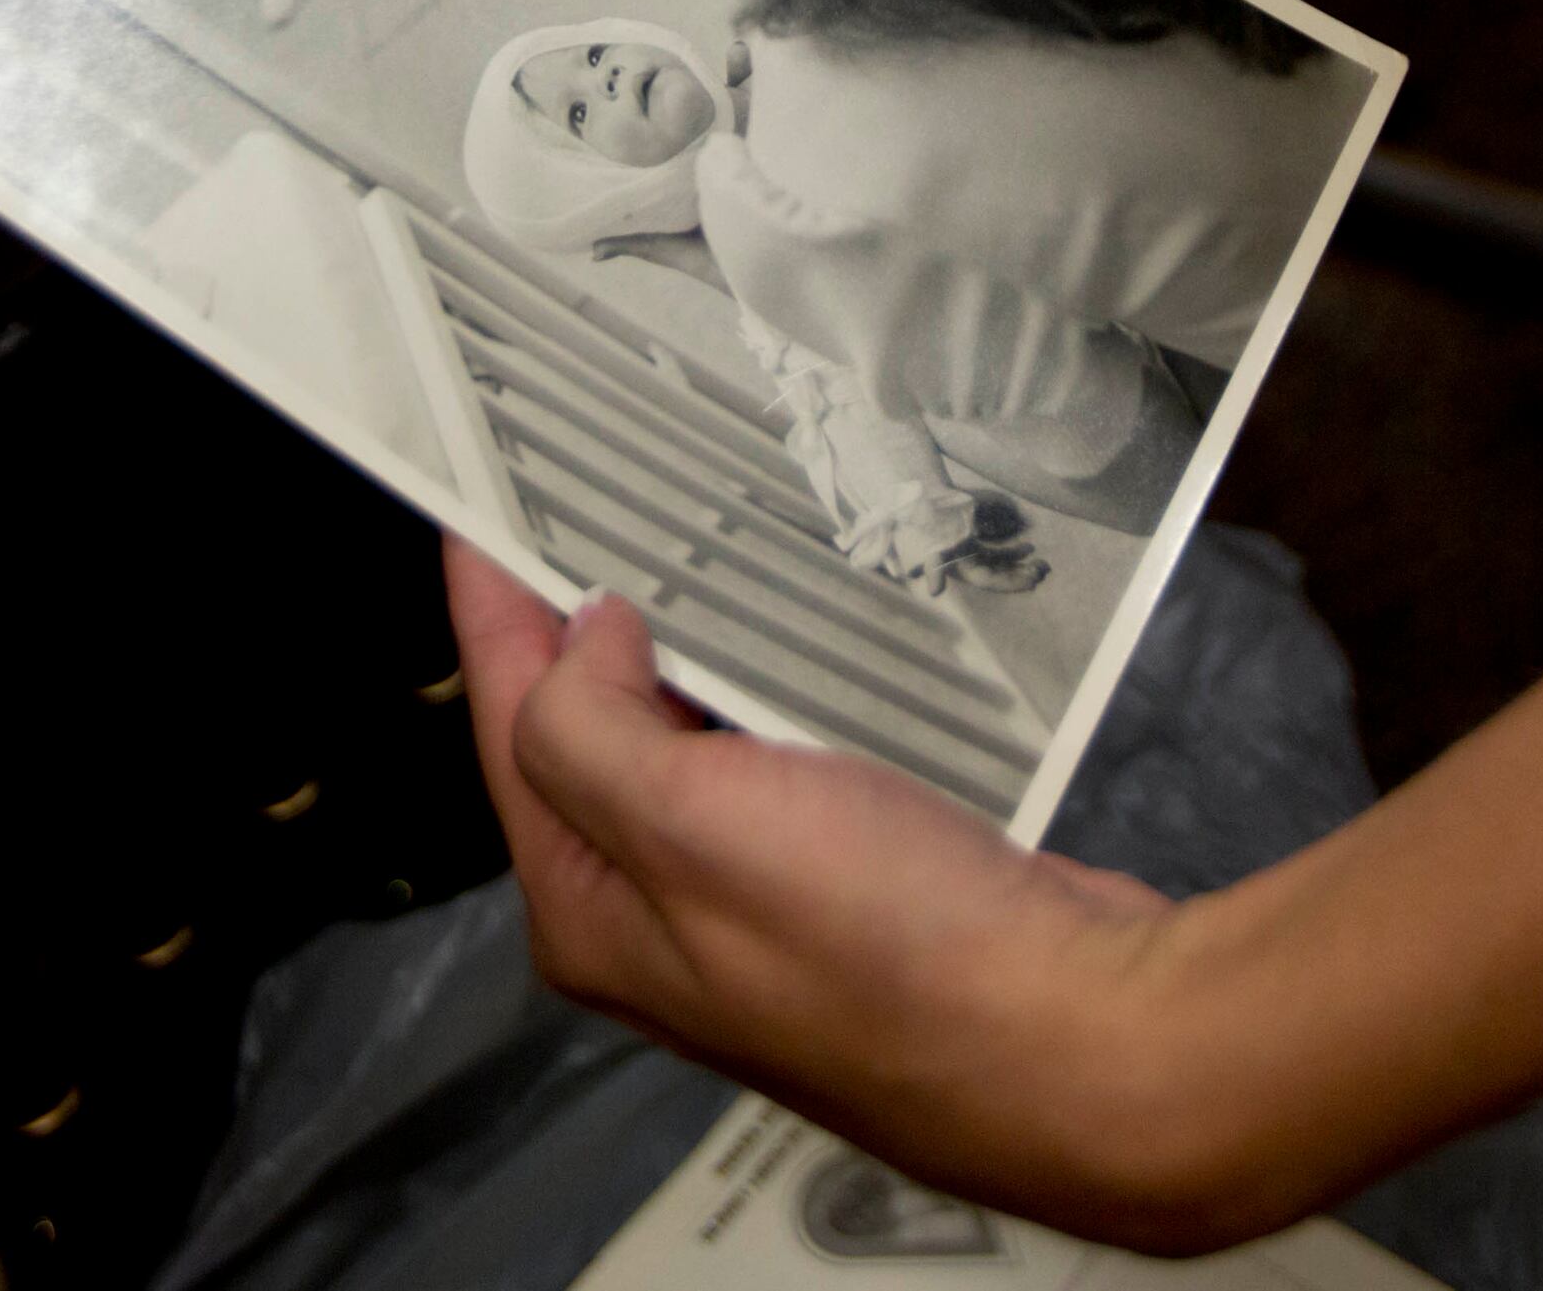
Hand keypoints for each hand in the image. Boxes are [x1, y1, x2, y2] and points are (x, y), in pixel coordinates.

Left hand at [440, 544, 1264, 1244]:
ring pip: (697, 746)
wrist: (1066, 1034)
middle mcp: (664, 915)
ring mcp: (763, 902)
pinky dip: (779, 692)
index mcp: (594, 907)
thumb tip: (584, 640)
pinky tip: (801, 645)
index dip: (491, 607)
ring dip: (690, 651)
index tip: (476, 511)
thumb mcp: (691, 820)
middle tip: (576, 507)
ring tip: (682, 550)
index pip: (510, 725)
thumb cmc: (885, 953)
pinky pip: (785, 760)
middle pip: (592, 738)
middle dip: (580, 624)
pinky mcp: (857, 881)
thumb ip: (594, 725)